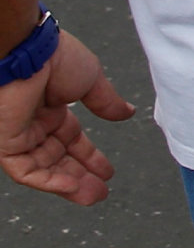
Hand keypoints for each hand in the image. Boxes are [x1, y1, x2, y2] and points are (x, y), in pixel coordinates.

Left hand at [1, 30, 135, 206]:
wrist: (27, 51)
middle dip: (80, 176)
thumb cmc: (54, 56)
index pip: (70, 140)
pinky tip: (73, 187)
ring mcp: (18, 134)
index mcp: (50, 106)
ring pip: (43, 168)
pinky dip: (49, 181)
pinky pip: (25, 170)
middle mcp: (33, 122)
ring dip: (68, 184)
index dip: (89, 156)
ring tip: (92, 196)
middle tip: (100, 192)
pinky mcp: (5, 143)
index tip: (107, 170)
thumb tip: (127, 113)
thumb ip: (107, 102)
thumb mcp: (91, 80)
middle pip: (57, 159)